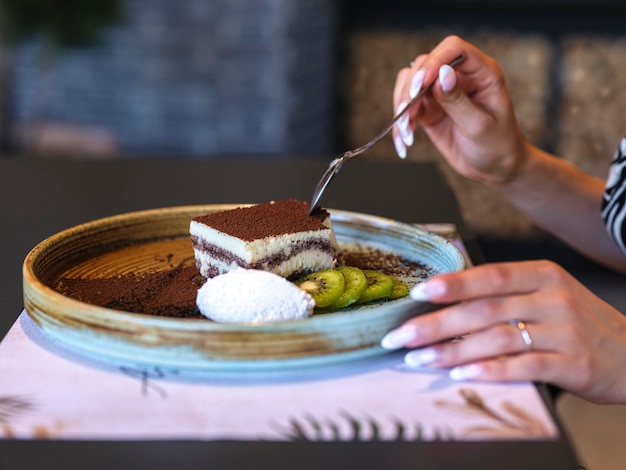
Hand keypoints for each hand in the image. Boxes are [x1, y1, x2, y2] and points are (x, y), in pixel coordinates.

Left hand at [381, 260, 625, 403]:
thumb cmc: (577, 323)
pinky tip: (461, 375)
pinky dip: (490, 370)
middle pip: (484, 309)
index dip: (451, 284)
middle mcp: (553, 298)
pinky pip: (524, 366)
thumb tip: (446, 296)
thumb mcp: (546, 294)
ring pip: (497, 338)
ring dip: (453, 351)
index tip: (417, 293)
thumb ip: (504, 293)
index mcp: (541, 275)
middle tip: (401, 336)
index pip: (489, 275)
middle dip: (436, 323)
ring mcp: (565, 331)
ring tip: (419, 360)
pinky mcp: (574, 364)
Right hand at [392, 35, 527, 184]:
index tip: (420, 85)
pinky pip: (406, 106)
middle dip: (410, 89)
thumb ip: (458, 100)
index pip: (453, 49)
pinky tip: (403, 141)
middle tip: (407, 116)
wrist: (494, 166)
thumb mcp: (480, 125)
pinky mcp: (429, 108)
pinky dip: (401, 122)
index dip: (434, 62)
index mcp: (481, 72)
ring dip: (402, 107)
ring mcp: (441, 91)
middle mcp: (459, 76)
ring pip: (409, 83)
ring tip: (406, 133)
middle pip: (424, 65)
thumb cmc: (497, 144)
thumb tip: (442, 74)